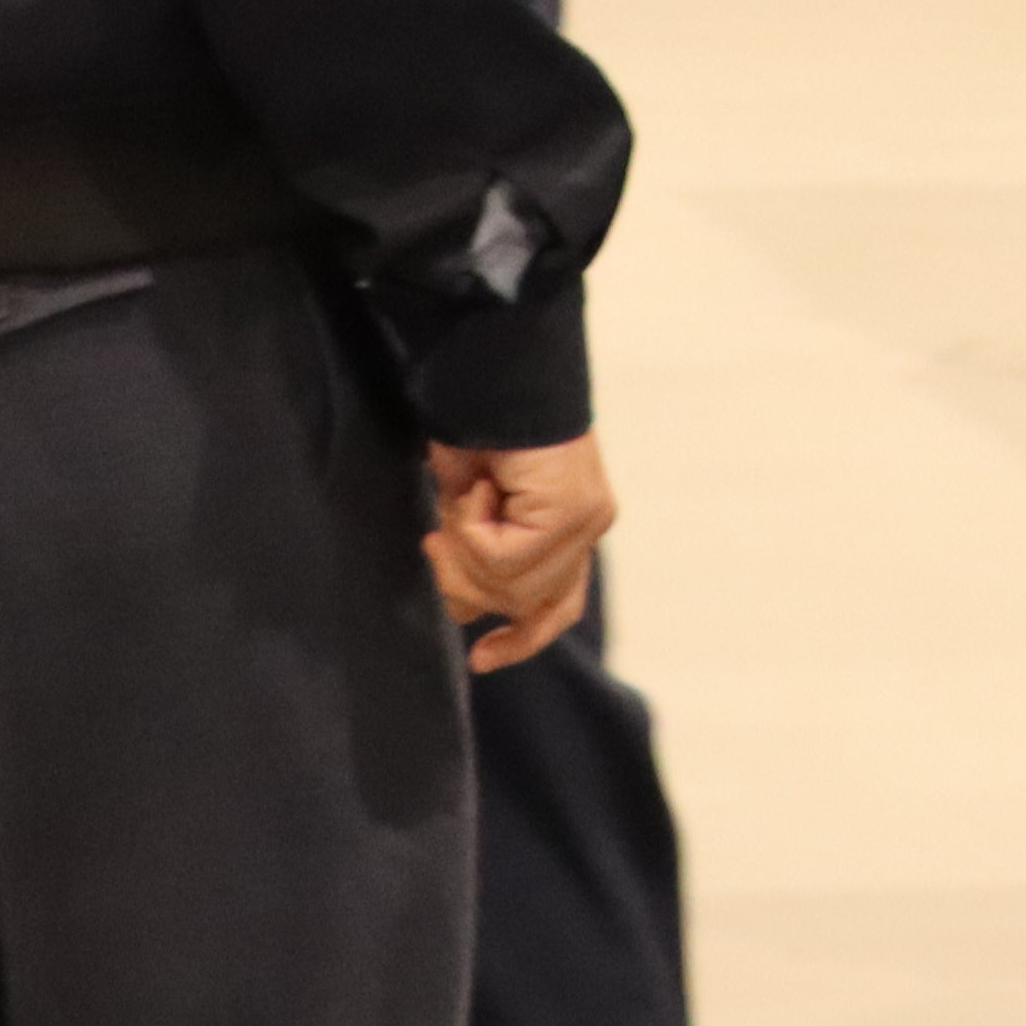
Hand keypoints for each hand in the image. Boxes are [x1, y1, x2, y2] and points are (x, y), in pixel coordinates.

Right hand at [423, 435, 615, 669]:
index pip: (558, 604)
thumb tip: (465, 608)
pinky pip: (503, 556)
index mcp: (571, 525)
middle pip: (521, 603)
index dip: (522, 638)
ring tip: (461, 497)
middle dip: (466, 580)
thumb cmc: (474, 424)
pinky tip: (478, 484)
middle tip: (436, 537)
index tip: (481, 660)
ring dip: (464, 547)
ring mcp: (587, 518)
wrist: (490, 365)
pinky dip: (470, 525)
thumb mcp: (469, 506)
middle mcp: (588, 525)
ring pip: (508, 585)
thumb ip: (479, 556)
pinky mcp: (573, 510)